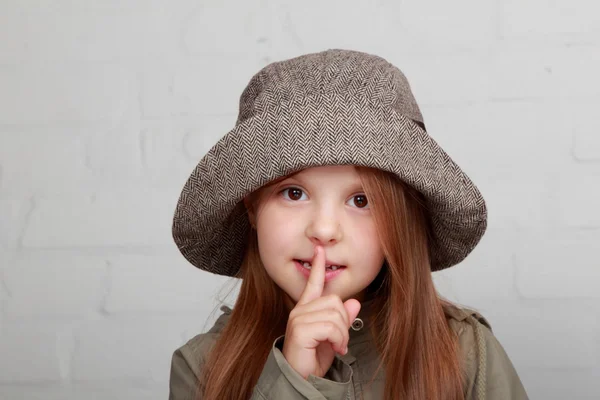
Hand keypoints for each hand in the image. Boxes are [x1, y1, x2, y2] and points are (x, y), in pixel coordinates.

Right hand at [281, 246, 360, 378]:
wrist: (301, 380)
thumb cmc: (313, 360)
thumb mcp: (334, 338)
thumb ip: (343, 320)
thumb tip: (354, 303)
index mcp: (306, 309)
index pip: (314, 283)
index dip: (318, 266)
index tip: (320, 250)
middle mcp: (300, 311)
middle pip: (335, 301)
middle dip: (344, 322)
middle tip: (339, 340)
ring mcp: (298, 319)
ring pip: (335, 314)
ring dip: (342, 334)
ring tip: (336, 346)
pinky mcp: (300, 330)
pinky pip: (331, 326)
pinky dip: (338, 339)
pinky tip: (334, 349)